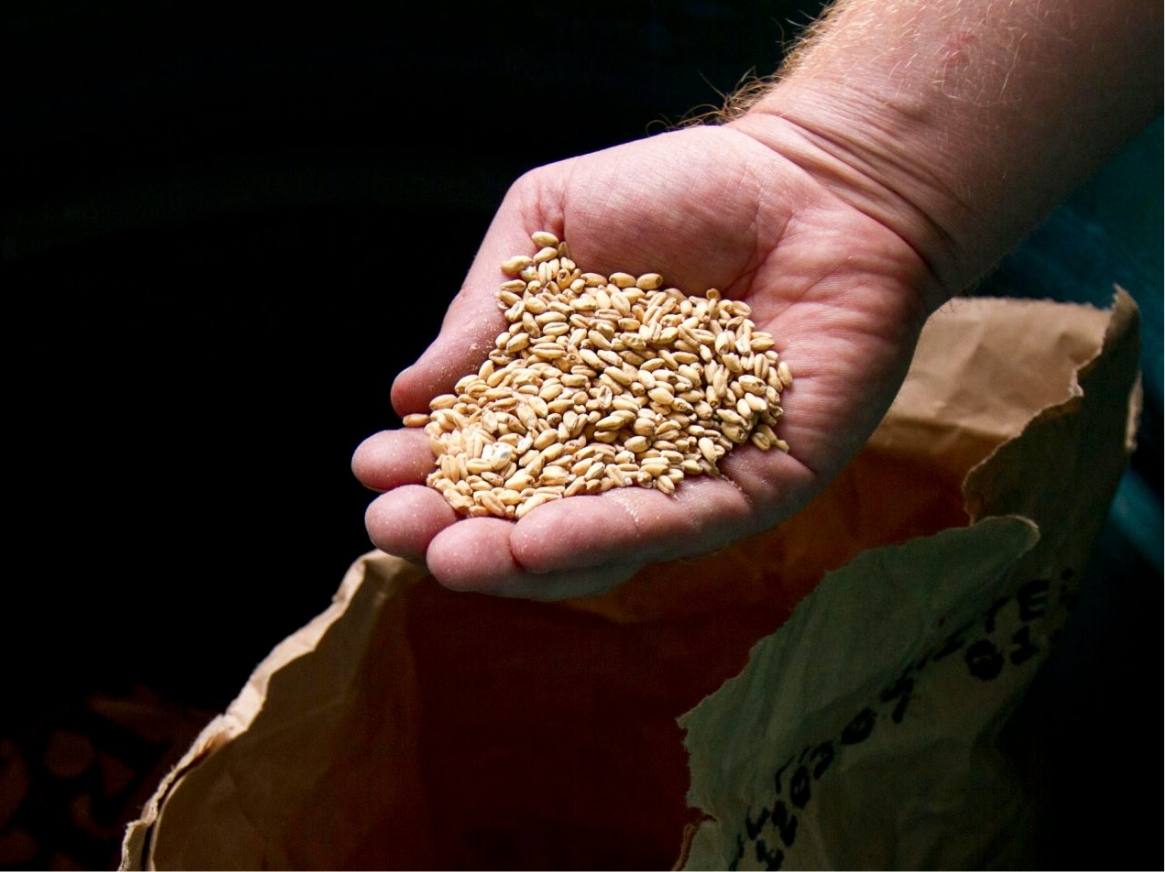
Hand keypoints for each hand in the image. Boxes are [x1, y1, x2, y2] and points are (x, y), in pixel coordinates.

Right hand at [352, 120, 937, 598]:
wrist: (813, 181)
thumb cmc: (682, 192)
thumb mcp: (550, 227)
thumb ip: (488, 308)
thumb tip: (409, 393)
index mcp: (568, 394)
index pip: (488, 449)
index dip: (427, 467)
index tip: (374, 469)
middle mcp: (622, 448)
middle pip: (530, 512)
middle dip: (457, 529)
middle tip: (397, 532)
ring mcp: (687, 475)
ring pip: (597, 543)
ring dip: (521, 558)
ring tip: (455, 556)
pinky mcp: (756, 485)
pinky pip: (679, 523)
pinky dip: (610, 536)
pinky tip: (543, 541)